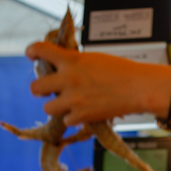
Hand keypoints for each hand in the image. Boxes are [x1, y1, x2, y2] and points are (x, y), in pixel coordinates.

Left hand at [25, 41, 164, 126]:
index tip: (32, 55)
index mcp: (71, 59)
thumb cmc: (120, 70)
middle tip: (48, 89)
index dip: (32, 51)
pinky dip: (73, 118)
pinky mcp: (81, 115)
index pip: (40, 49)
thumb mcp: (93, 58)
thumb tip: (58, 68)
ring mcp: (73, 99)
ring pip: (47, 107)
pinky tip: (83, 112)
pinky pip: (65, 120)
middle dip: (39, 89)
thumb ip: (73, 62)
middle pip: (34, 87)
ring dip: (55, 106)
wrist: (138, 88)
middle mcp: (68, 79)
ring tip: (68, 103)